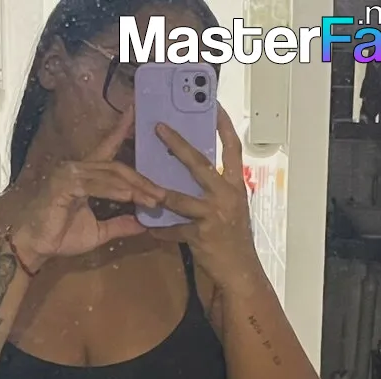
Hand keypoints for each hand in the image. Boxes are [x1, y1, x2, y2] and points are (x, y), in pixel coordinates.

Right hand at [12, 107, 165, 268]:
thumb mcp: (99, 232)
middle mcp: (77, 168)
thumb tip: (143, 223)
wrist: (37, 247)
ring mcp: (69, 173)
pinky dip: (113, 190)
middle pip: (116, 167)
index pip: (107, 150)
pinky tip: (129, 197)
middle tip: (161, 194)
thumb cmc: (61, 237)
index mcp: (84, 175)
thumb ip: (120, 224)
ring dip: (133, 188)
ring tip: (152, 199)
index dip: (121, 131)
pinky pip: (95, 184)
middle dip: (141, 181)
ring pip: (109, 175)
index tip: (136, 112)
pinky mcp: (64, 184)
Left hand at [153, 107, 261, 291]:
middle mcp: (227, 195)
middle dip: (178, 144)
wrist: (240, 270)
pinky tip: (148, 228)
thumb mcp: (232, 208)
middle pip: (200, 164)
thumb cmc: (234, 239)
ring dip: (159, 190)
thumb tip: (199, 173)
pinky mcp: (201, 235)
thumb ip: (217, 190)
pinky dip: (160, 230)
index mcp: (235, 186)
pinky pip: (174, 230)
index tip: (213, 105)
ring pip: (180, 198)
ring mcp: (213, 215)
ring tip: (140, 181)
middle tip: (159, 128)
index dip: (224, 126)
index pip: (232, 149)